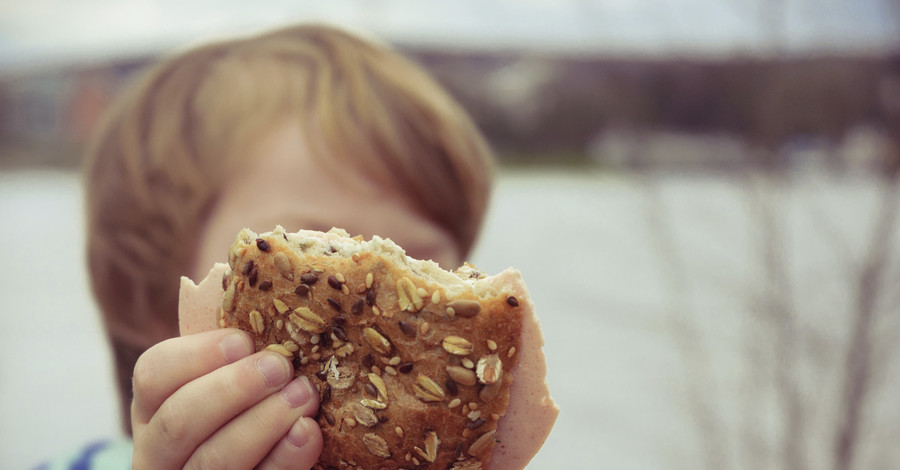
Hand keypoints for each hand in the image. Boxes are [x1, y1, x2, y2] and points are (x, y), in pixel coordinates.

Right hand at [131, 328, 321, 468]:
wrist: (262, 460)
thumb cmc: (253, 406)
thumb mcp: (233, 377)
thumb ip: (242, 352)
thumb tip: (267, 282)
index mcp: (154, 407)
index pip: (152, 374)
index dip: (195, 355)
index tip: (242, 341)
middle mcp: (158, 452)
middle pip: (177, 422)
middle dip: (233, 390)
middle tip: (281, 367)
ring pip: (211, 462)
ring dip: (262, 424)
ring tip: (304, 397)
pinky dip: (283, 460)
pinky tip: (308, 435)